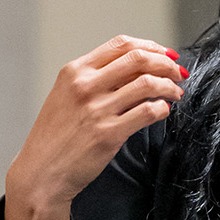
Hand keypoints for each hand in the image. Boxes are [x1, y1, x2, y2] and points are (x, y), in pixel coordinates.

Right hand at [4, 36, 186, 219]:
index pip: (121, 45)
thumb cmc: (55, 138)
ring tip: (176, 93)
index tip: (166, 54)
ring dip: (169, 86)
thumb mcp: (66, 97)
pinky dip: (163, 108)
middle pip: (138, 59)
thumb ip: (96, 80)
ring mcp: (96, 109)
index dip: (151, 46)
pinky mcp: (108, 134)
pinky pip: (147, 112)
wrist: (40, 174)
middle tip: (178, 72)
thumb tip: (137, 69)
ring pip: (147, 83)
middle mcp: (85, 86)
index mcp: (74, 72)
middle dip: (166, 63)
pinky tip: (164, 111)